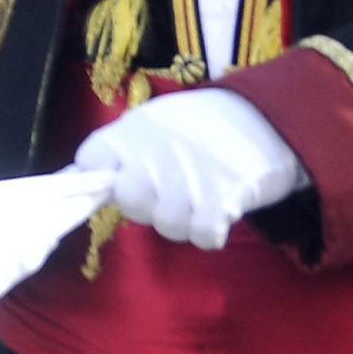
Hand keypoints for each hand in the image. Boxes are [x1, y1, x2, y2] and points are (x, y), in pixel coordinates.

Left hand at [74, 87, 308, 249]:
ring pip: (166, 225)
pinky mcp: (222, 199)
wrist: (272, 117)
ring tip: (200, 197)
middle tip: (170, 194)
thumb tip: (80, 177)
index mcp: (133, 129)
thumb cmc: (206, 124)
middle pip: (128, 202)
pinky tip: (220, 210)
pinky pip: (202, 236)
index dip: (101, 177)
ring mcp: (188, 178)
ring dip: (184, 221)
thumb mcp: (156, 121)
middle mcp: (155, 153)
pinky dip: (211, 232)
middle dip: (146, 207)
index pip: (89, 161)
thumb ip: (122, 148)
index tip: (122, 178)